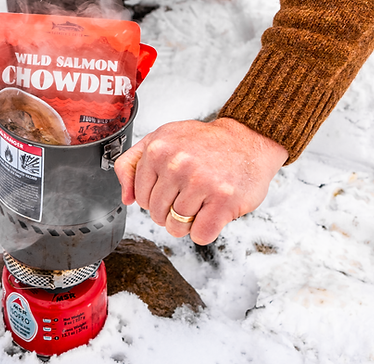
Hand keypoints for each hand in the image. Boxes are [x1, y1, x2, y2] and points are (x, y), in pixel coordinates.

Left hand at [115, 117, 288, 244]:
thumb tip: (126, 197)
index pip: (140, 197)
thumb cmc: (204, 142)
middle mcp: (177, 164)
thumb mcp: (161, 138)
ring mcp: (200, 182)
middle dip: (170, 212)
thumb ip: (133, 163)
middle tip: (187, 196)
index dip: (155, 198)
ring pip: (177, 227)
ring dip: (188, 222)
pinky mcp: (223, 200)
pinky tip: (211, 212)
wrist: (247, 139)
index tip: (170, 188)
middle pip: (157, 215)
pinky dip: (205, 231)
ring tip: (200, 202)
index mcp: (158, 149)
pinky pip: (200, 235)